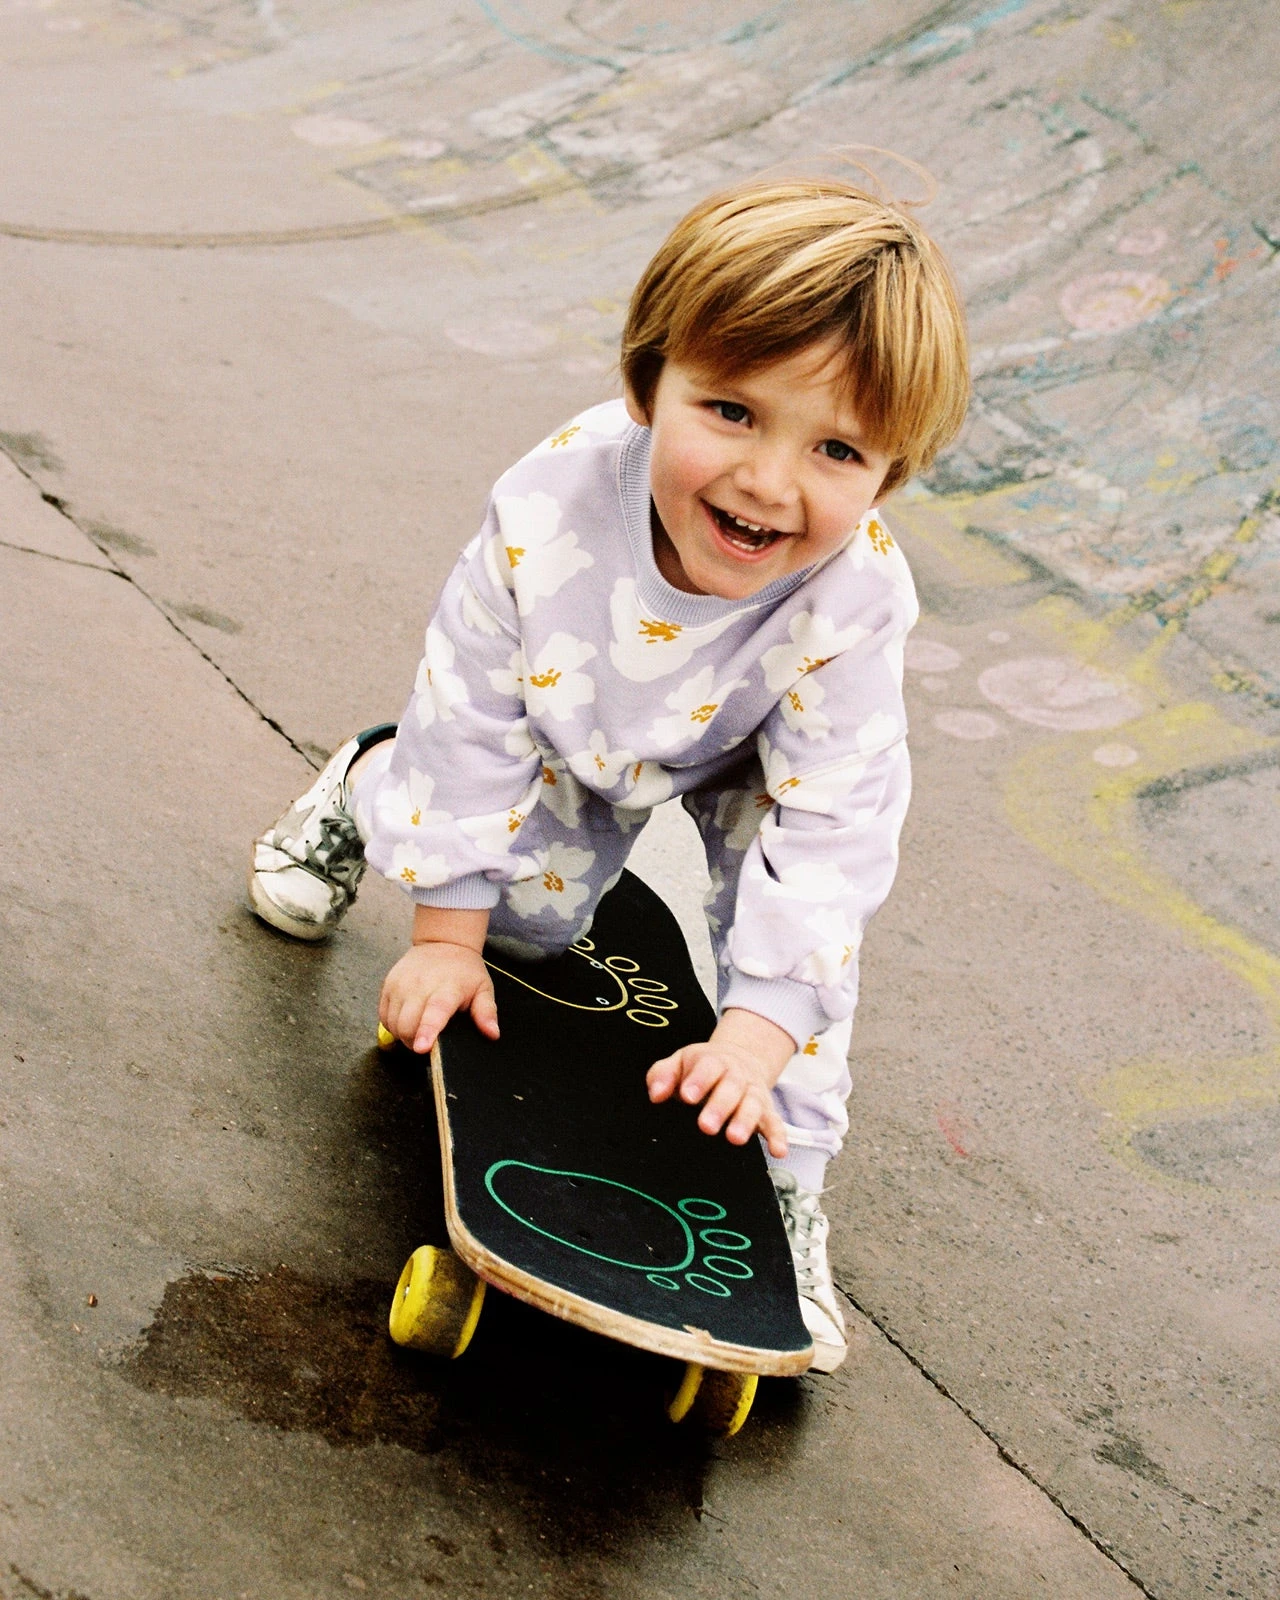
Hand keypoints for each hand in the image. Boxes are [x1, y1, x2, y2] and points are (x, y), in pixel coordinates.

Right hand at [379, 906, 497, 1053]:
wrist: (442, 943)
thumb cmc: (465, 971)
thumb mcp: (483, 988)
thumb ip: (486, 1012)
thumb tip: (492, 1033)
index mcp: (447, 988)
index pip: (435, 1012)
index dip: (427, 1031)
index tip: (422, 1048)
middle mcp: (420, 985)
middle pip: (407, 1025)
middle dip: (414, 1041)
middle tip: (427, 1041)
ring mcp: (401, 984)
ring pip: (393, 1023)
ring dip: (403, 1034)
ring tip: (418, 1029)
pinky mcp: (388, 984)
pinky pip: (383, 1016)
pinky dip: (392, 1025)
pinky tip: (407, 1020)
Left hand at [646, 1008, 794, 1158]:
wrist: (739, 1058)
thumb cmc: (702, 1068)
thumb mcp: (679, 1063)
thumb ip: (663, 1075)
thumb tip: (655, 1095)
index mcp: (713, 1061)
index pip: (708, 1067)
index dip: (699, 1080)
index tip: (687, 1096)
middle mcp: (737, 1075)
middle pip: (731, 1087)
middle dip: (720, 1106)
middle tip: (706, 1126)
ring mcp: (754, 1092)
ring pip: (753, 1104)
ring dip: (746, 1121)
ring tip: (735, 1138)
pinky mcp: (767, 1111)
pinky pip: (775, 1122)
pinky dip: (779, 1136)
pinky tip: (778, 1151)